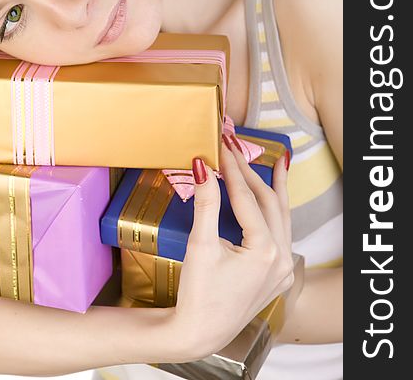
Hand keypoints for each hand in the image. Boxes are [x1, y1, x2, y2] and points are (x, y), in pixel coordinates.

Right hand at [171, 135, 293, 359]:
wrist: (199, 333)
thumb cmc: (198, 294)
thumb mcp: (201, 245)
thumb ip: (206, 204)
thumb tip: (203, 167)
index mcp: (264, 251)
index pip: (247, 198)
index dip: (232, 169)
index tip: (222, 146)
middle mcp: (281, 258)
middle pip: (268, 203)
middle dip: (251, 173)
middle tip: (236, 148)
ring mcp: (282, 268)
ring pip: (281, 217)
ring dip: (275, 189)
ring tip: (278, 163)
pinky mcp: (277, 274)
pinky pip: (281, 233)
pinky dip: (276, 212)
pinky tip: (274, 198)